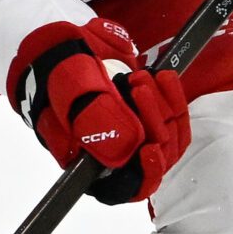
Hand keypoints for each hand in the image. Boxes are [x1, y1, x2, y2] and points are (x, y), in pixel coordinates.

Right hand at [8, 16, 189, 205]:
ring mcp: (133, 135)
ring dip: (163, 107)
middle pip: (149, 159)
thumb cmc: (57, 70)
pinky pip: (175, 118)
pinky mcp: (150, 116)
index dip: (141, 175)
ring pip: (167, 138)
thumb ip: (93, 114)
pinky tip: (163, 76)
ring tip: (142, 77)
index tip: (150, 149)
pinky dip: (173, 97)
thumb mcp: (68, 87)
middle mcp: (111, 156)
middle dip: (152, 122)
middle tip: (138, 87)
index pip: (118, 187)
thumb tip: (130, 141)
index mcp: (84, 162)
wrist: (64, 46)